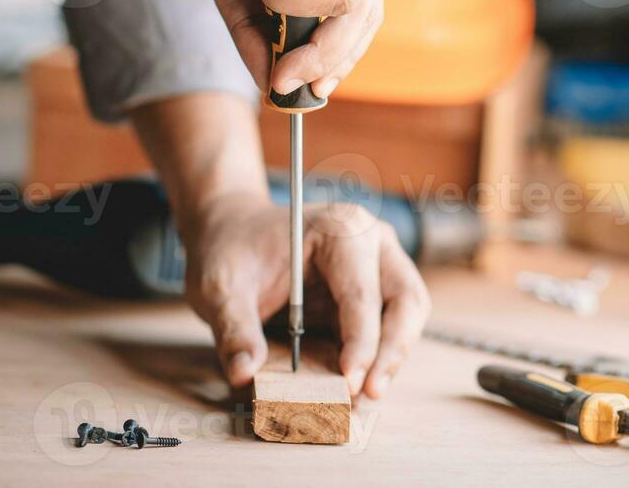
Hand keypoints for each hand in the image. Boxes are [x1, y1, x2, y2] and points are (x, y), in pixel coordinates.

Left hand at [184, 194, 430, 398]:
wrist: (234, 232)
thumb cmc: (233, 249)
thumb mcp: (221, 286)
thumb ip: (234, 328)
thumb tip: (245, 373)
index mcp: (340, 229)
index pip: (362, 291)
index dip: (361, 341)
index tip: (349, 381)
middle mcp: (371, 242)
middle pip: (406, 301)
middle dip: (392, 352)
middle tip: (368, 394)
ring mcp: (379, 265)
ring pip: (408, 316)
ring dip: (391, 359)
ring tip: (362, 398)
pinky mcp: (374, 291)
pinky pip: (390, 327)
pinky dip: (378, 358)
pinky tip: (355, 387)